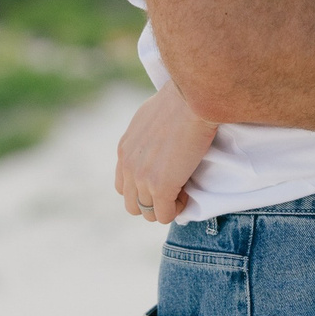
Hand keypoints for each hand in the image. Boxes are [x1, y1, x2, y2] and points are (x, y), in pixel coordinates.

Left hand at [113, 83, 218, 223]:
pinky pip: (165, 215)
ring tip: (182, 190)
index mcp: (124, 150)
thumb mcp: (149, 117)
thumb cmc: (180, 101)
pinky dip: (177, 209)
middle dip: (153, 202)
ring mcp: (142, 178)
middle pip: (132, 205)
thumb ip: (145, 135)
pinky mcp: (161, 187)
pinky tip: (188, 192)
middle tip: (174, 188)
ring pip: (148, 213)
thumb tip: (155, 141)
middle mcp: (128, 166)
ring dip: (165, 207)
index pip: (123, 186)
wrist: (191, 100)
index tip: (165, 179)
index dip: (144, 189)